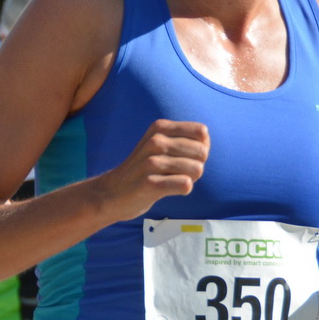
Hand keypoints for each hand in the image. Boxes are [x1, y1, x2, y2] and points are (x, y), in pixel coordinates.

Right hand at [93, 119, 208, 222]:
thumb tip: (206, 143)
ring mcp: (151, 162)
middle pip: (202, 153)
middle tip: (174, 172)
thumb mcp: (159, 144)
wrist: (112, 192)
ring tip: (168, 180)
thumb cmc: (144, 169)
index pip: (201, 132)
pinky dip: (182, 189)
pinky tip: (167, 189)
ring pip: (197, 169)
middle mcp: (155, 141)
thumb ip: (186, 139)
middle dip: (194, 165)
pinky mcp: (150, 184)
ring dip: (188, 179)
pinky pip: (185, 185)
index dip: (198, 148)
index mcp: (159, 127)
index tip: (182, 156)